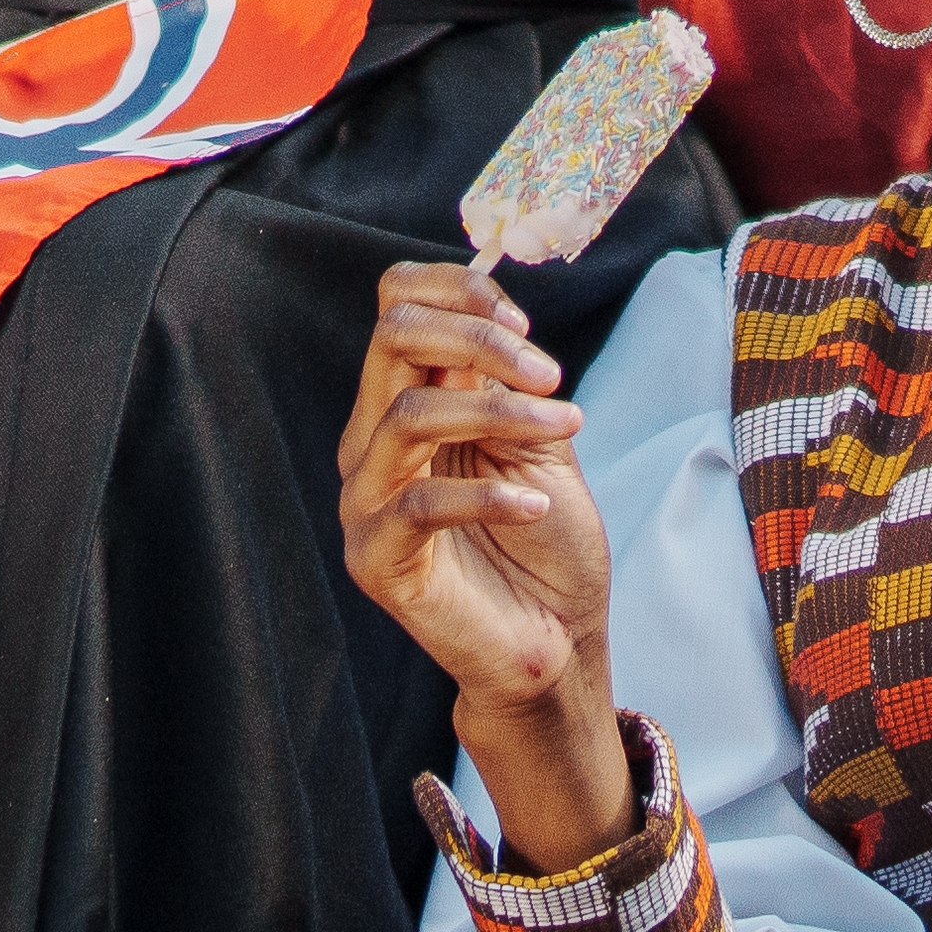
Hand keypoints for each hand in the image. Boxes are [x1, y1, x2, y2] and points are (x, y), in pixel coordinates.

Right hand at [336, 263, 629, 857]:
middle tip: (551, 375)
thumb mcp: (537, 441)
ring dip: (499, 411)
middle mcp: (372, 443)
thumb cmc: (546, 541)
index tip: (524, 324)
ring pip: (407, 415)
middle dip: (481, 340)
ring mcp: (366, 501)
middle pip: (393, 339)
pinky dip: (488, 493)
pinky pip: (418, 503)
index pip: (395, 306)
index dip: (458, 291)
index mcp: (404, 403)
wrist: (555, 640)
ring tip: (565, 428)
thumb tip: (492, 316)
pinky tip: (535, 502)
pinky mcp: (377, 559)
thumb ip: (505, 383)